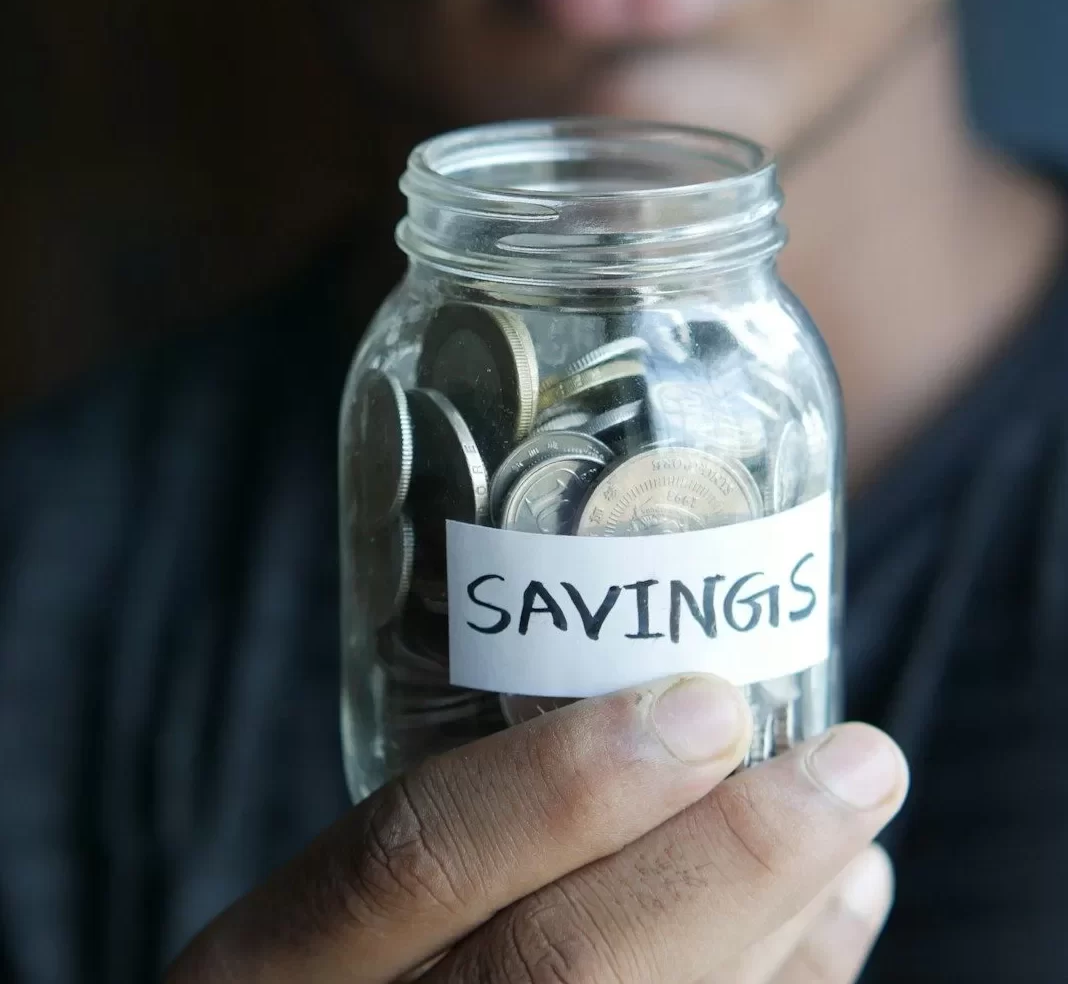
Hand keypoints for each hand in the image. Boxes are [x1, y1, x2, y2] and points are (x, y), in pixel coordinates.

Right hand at [167, 675, 906, 982]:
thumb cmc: (338, 964)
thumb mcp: (331, 899)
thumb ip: (444, 821)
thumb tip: (653, 699)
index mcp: (273, 962)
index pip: (409, 858)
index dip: (561, 782)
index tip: (706, 704)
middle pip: (561, 969)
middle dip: (731, 863)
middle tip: (855, 762)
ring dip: (786, 934)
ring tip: (860, 836)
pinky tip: (834, 923)